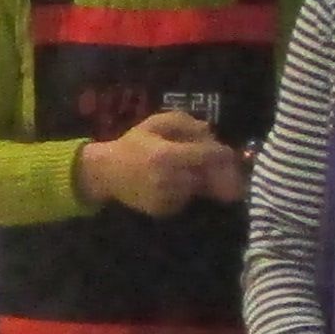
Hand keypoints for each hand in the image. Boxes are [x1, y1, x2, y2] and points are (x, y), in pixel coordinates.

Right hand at [79, 111, 246, 215]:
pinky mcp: (164, 210)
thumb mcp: (155, 123)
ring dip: (201, 180)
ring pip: (198, 188)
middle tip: (215, 164)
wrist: (107, 173)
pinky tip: (178, 183)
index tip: (227, 151)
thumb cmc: (133, 144)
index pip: (207, 155)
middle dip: (214, 169)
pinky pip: (187, 200)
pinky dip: (187, 191)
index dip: (222, 153)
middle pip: (207, 175)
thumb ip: (184, 122)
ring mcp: (167, 197)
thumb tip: (208, 131)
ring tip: (192, 171)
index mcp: (167, 154)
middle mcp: (169, 179)